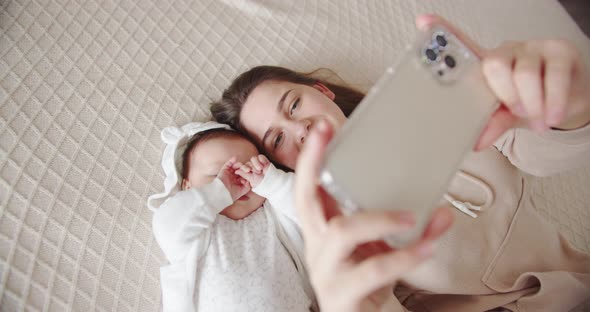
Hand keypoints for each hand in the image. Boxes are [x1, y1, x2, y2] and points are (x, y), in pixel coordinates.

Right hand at [217, 157, 250, 200]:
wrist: (222, 194)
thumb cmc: (232, 194)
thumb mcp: (242, 191)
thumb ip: (247, 186)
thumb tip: (249, 180)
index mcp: (238, 181)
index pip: (244, 174)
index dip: (248, 173)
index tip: (253, 172)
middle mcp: (234, 176)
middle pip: (241, 169)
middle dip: (245, 168)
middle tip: (249, 170)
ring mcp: (229, 173)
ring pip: (236, 166)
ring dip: (240, 165)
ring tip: (242, 166)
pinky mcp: (224, 170)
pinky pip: (228, 163)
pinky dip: (231, 160)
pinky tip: (235, 158)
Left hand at [235, 155, 270, 187]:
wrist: (272, 183)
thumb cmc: (261, 183)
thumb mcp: (252, 180)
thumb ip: (244, 174)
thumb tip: (236, 170)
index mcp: (248, 173)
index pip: (243, 167)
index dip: (244, 167)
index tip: (247, 171)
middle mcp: (252, 168)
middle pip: (248, 162)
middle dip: (251, 166)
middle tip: (256, 172)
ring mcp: (258, 164)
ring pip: (253, 159)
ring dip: (256, 163)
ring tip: (260, 169)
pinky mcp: (265, 162)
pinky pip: (261, 157)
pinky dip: (262, 160)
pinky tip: (264, 165)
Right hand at [295, 120, 453, 311]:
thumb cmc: (369, 282)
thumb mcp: (377, 248)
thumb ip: (397, 227)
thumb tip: (438, 208)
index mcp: (322, 233)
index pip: (306, 190)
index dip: (310, 159)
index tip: (322, 128)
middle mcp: (317, 248)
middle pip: (307, 201)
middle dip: (315, 162)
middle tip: (328, 133)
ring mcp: (326, 272)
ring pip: (343, 231)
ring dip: (381, 217)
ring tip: (412, 216)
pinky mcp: (343, 295)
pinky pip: (376, 268)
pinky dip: (406, 254)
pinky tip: (428, 245)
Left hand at [415, 15, 589, 150]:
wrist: (565, 104)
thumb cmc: (528, 104)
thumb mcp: (505, 116)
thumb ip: (490, 122)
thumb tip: (477, 141)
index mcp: (487, 65)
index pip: (463, 45)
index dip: (444, 32)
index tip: (424, 24)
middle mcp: (507, 51)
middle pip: (494, 63)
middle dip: (504, 94)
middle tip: (515, 111)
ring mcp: (534, 48)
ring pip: (524, 72)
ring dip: (530, 103)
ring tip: (537, 118)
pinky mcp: (561, 52)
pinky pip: (553, 77)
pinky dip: (551, 102)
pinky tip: (550, 116)